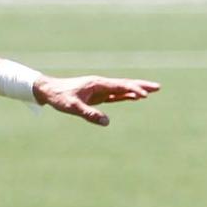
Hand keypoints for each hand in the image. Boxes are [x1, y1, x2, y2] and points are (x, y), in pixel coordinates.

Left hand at [34, 75, 161, 125]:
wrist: (49, 90)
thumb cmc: (60, 97)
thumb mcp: (73, 108)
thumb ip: (89, 114)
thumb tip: (106, 122)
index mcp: (97, 84)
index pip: (119, 86)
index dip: (133, 89)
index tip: (144, 94)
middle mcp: (101, 84)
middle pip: (125, 84)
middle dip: (141, 86)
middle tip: (158, 87)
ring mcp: (99, 89)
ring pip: (121, 89)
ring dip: (135, 90)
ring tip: (151, 92)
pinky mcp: (96, 95)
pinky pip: (114, 95)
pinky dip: (125, 95)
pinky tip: (134, 97)